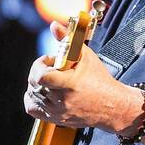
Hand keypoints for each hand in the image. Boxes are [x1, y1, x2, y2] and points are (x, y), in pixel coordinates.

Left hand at [24, 21, 140, 132]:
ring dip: (37, 83)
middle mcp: (62, 100)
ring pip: (32, 94)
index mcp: (70, 84)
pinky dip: (33, 98)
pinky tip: (44, 91)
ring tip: (52, 79)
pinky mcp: (56, 119)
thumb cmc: (99, 79)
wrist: (111, 105)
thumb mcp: (86, 55)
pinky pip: (32, 108)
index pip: (40, 77)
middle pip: (34, 84)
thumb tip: (54, 25)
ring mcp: (58, 112)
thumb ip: (67, 39)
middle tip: (53, 67)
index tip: (49, 60)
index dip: (39, 65)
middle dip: (40, 71)